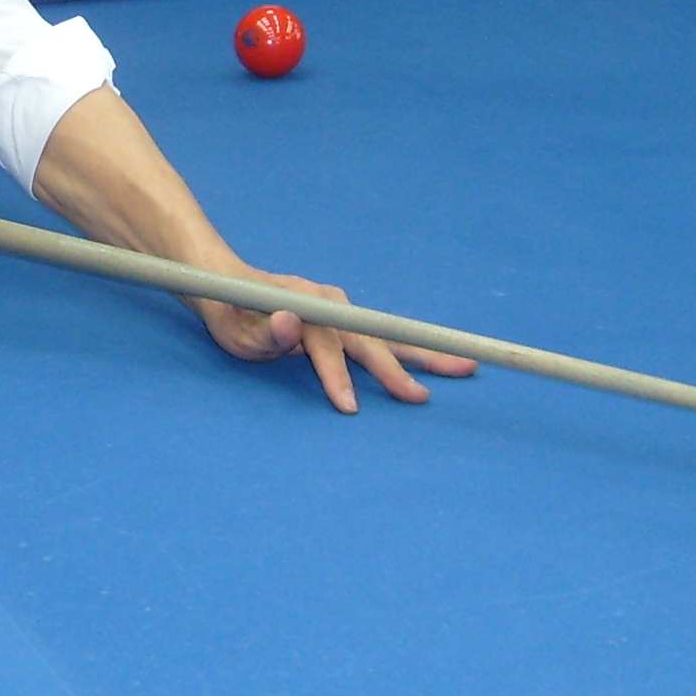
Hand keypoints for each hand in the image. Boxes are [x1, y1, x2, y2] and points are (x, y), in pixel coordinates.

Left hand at [186, 265, 474, 413]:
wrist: (232, 287)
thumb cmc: (234, 313)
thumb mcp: (239, 327)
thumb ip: (266, 329)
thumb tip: (289, 321)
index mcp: (307, 304)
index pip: (327, 346)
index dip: (337, 377)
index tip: (349, 408)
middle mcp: (332, 304)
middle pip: (371, 340)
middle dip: (401, 369)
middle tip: (424, 398)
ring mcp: (343, 311)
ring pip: (386, 337)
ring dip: (423, 353)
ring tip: (463, 365)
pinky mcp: (346, 321)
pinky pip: (380, 338)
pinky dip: (409, 350)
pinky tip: (435, 362)